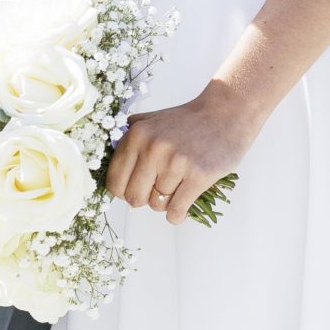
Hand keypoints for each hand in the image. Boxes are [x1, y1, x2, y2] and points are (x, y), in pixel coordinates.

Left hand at [105, 81, 258, 226]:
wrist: (226, 114)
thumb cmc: (187, 122)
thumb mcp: (151, 121)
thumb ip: (127, 137)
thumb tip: (103, 161)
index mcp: (137, 135)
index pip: (114, 182)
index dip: (123, 191)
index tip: (136, 188)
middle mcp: (153, 148)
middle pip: (134, 198)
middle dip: (144, 200)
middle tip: (157, 191)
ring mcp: (176, 163)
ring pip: (157, 205)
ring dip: (165, 204)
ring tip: (176, 189)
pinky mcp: (198, 176)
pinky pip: (176, 211)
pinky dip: (177, 215)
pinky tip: (182, 207)